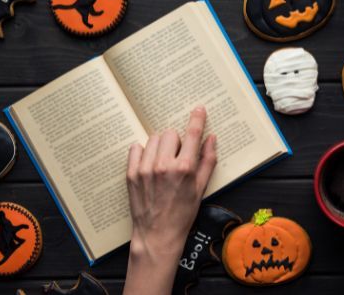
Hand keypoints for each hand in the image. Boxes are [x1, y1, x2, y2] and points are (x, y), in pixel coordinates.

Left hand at [123, 106, 216, 294]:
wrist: (157, 235)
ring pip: (153, 139)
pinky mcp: (131, 174)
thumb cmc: (183, 214)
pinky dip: (144, 152)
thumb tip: (211, 138)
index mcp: (185, 168)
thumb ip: (208, 161)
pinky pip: (136, 148)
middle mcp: (164, 165)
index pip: (192, 134)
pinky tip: (150, 164)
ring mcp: (145, 169)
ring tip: (163, 162)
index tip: (199, 109)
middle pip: (170, 133)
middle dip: (176, 141)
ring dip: (161, 145)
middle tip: (178, 156)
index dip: (197, 119)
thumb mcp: (201, 188)